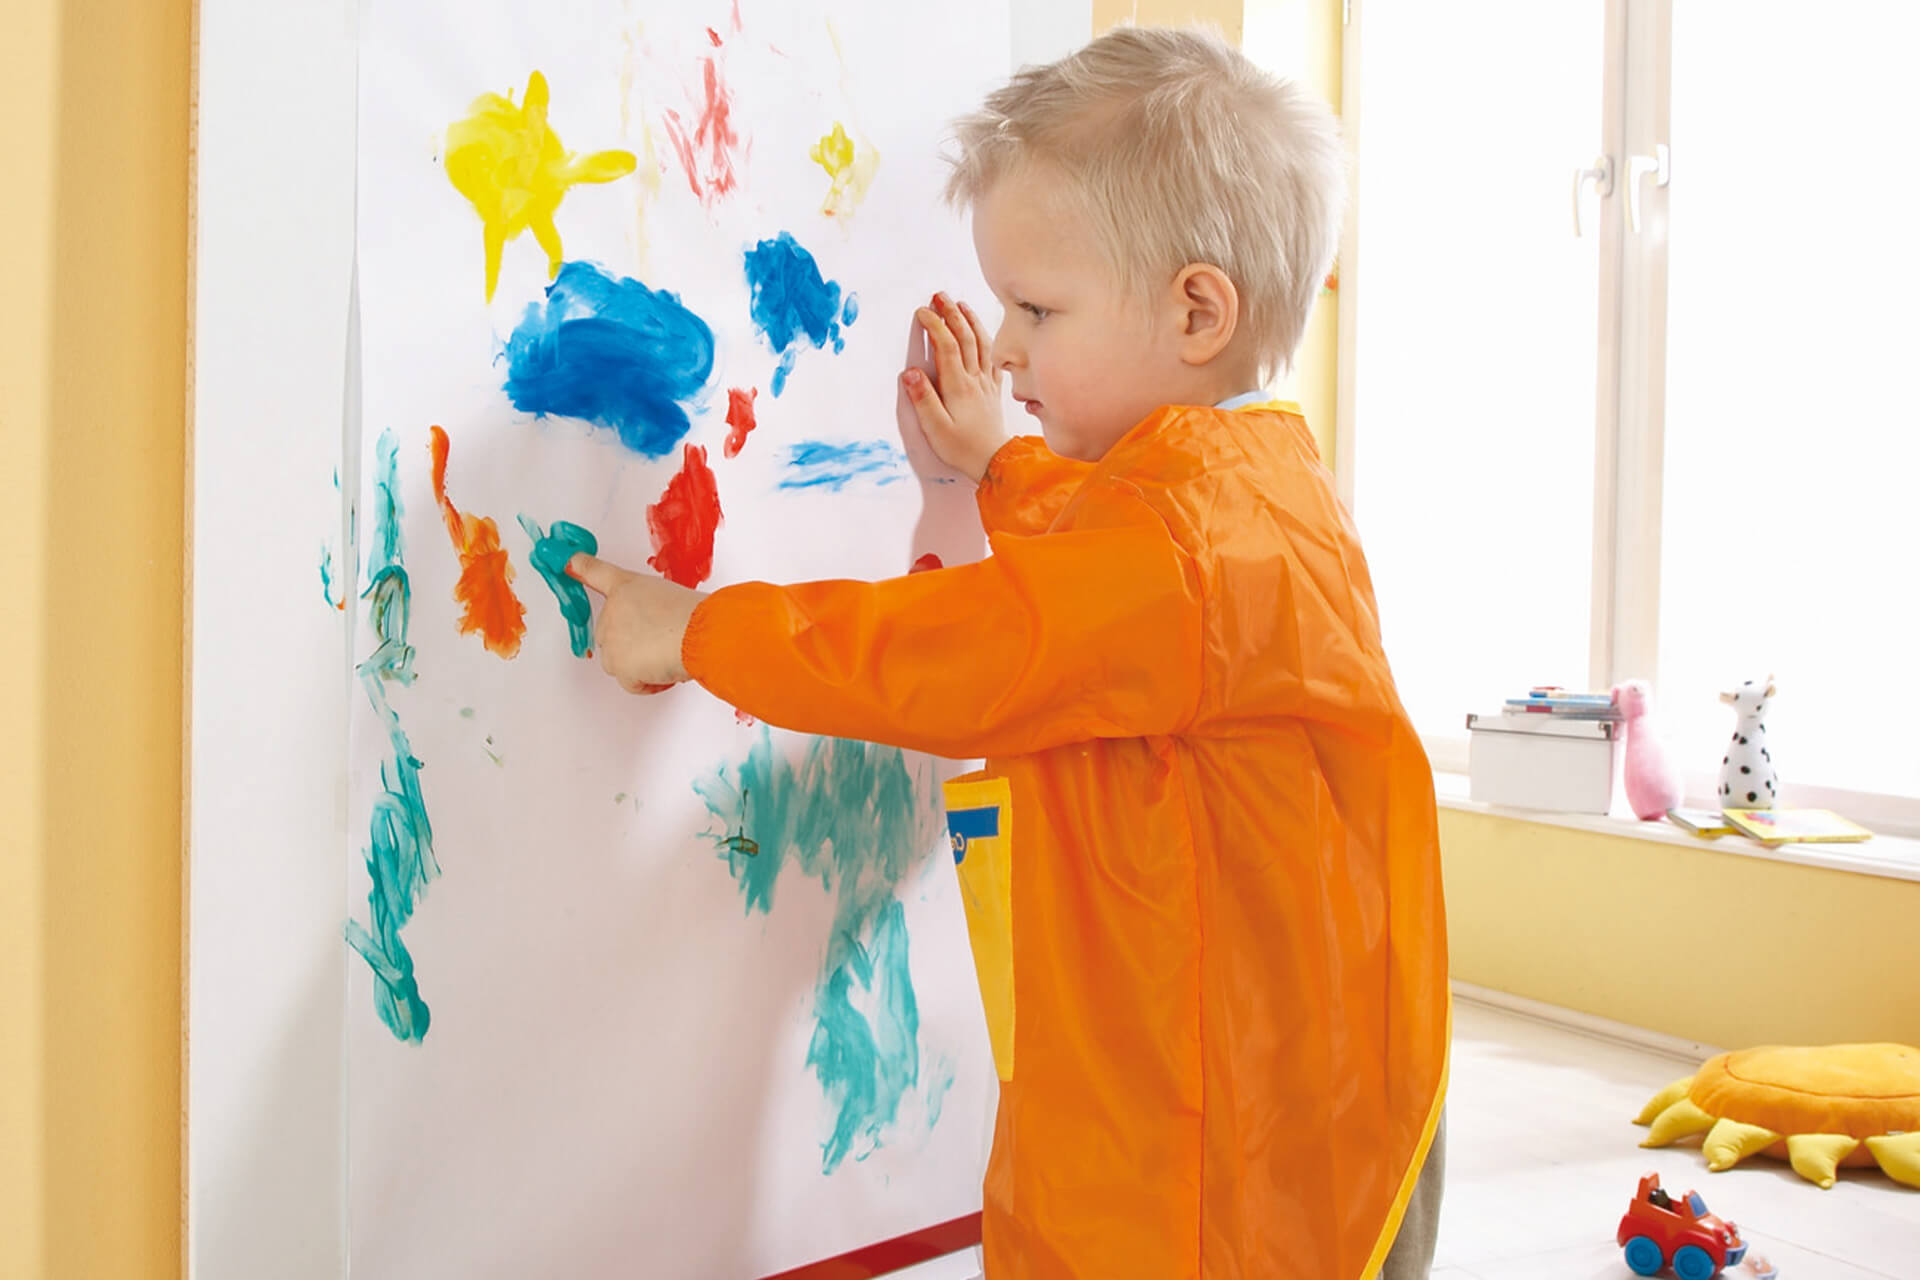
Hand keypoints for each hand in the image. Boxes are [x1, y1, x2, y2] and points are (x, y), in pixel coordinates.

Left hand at [567, 554, 706, 693]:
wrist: (700, 632)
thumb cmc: (698, 616)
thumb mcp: (674, 598)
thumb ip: (651, 608)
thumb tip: (654, 627)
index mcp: (627, 586)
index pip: (596, 572)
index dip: (578, 566)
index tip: (564, 562)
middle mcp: (613, 608)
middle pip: (609, 634)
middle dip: (633, 643)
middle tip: (661, 640)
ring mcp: (612, 637)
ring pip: (618, 662)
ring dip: (641, 666)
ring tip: (666, 654)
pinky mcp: (617, 664)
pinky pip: (630, 684)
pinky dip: (649, 684)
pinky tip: (665, 670)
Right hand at [901, 292, 1008, 482]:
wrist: (994, 462)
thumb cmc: (962, 448)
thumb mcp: (935, 428)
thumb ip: (923, 399)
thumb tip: (910, 373)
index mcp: (958, 386)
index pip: (946, 346)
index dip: (935, 325)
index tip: (922, 311)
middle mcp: (974, 379)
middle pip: (964, 337)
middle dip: (952, 314)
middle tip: (939, 296)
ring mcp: (986, 383)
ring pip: (981, 343)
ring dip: (970, 321)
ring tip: (961, 304)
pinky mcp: (993, 390)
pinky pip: (993, 358)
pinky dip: (988, 340)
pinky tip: (984, 333)